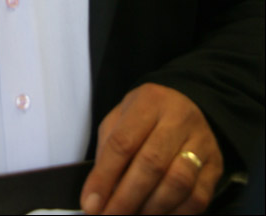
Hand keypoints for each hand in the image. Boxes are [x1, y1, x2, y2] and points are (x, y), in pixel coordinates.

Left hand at [80, 83, 223, 214]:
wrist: (187, 104)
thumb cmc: (145, 116)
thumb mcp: (120, 118)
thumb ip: (108, 150)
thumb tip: (97, 195)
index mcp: (149, 101)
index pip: (123, 142)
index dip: (104, 177)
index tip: (90, 204)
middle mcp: (179, 118)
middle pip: (151, 164)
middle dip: (126, 198)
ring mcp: (202, 141)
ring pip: (178, 183)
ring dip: (151, 209)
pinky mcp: (216, 164)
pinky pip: (198, 198)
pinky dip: (175, 215)